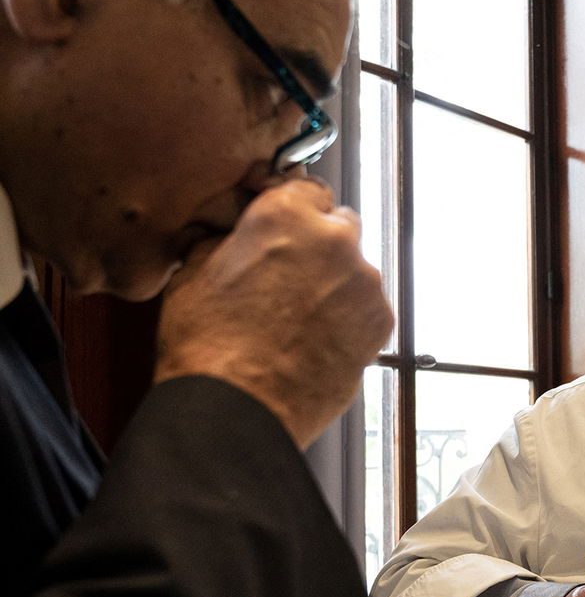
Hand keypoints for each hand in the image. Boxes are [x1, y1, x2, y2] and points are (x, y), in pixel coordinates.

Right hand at [155, 177, 392, 448]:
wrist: (239, 409)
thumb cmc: (208, 346)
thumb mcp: (192, 272)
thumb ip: (225, 237)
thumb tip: (232, 231)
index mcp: (285, 214)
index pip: (305, 187)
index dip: (293, 209)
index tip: (286, 227)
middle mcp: (334, 239)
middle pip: (338, 225)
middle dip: (319, 244)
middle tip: (289, 278)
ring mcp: (364, 281)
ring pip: (356, 268)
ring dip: (336, 283)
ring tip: (300, 319)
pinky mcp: (380, 321)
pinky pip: (368, 307)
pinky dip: (350, 318)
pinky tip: (318, 340)